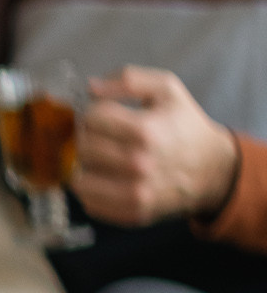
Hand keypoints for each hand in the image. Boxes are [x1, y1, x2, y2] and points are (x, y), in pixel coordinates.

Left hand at [76, 68, 240, 227]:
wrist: (212, 168)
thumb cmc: (185, 125)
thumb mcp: (167, 89)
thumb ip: (128, 80)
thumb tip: (91, 89)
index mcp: (145, 130)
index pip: (91, 118)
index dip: (93, 114)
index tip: (104, 117)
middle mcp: (138, 164)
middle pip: (83, 147)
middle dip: (88, 138)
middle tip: (102, 138)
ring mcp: (136, 192)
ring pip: (80, 179)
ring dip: (86, 167)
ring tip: (101, 160)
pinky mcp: (133, 212)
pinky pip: (91, 203)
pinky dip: (93, 190)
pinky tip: (106, 179)